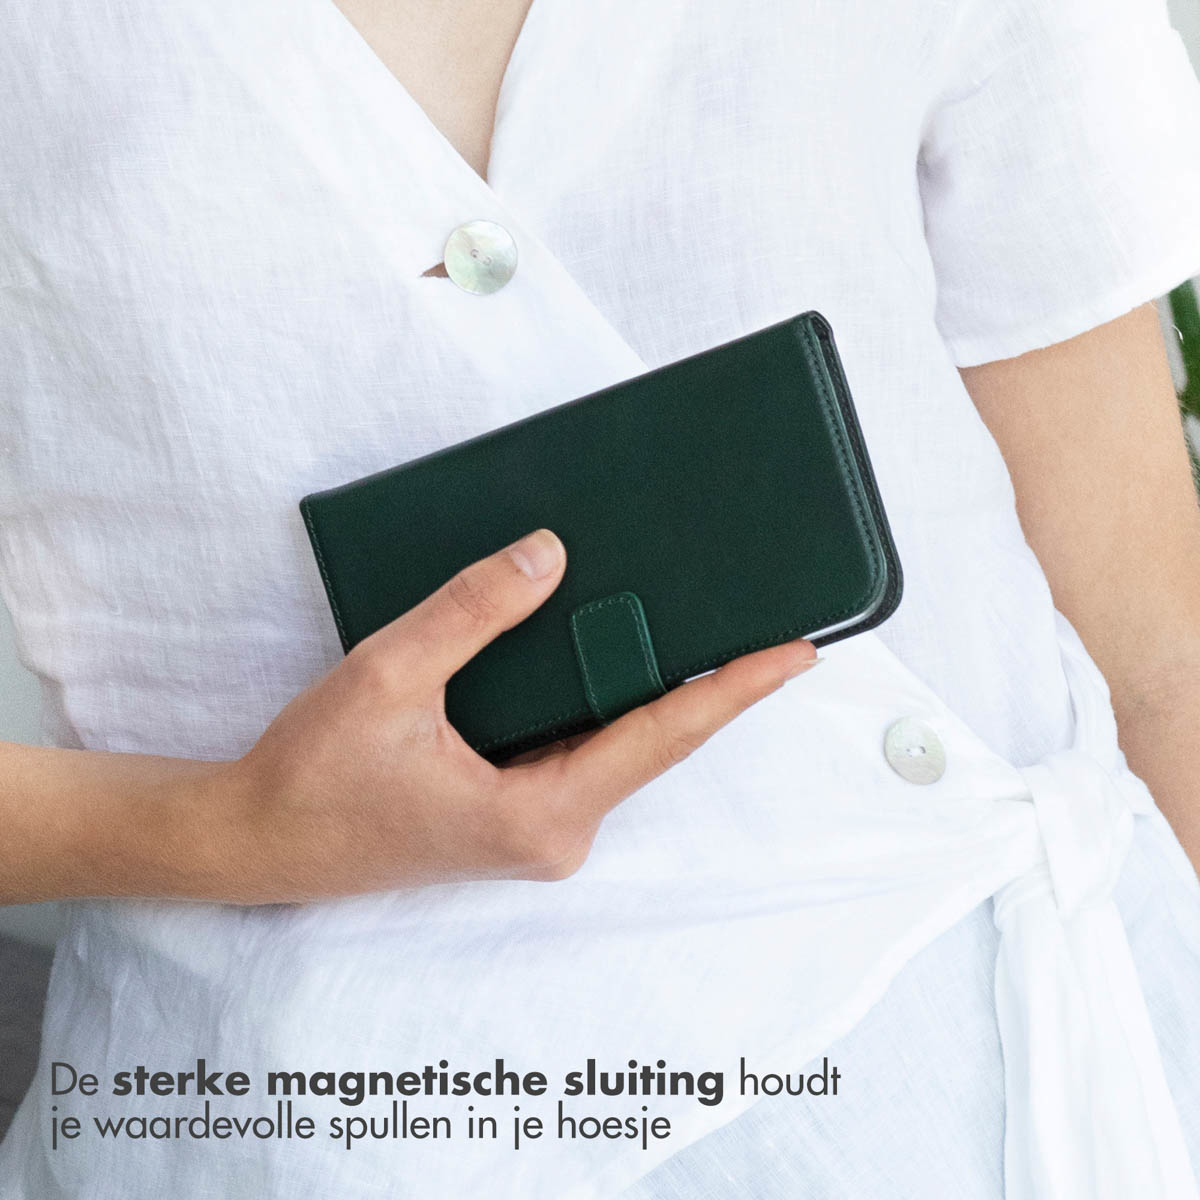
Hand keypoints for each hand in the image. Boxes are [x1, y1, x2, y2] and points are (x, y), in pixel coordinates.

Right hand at [225, 528, 819, 901]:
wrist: (256, 840)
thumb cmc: (313, 776)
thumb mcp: (388, 678)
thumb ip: (471, 613)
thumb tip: (546, 555)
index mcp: (539, 815)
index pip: (663, 738)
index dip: (734, 691)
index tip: (795, 652)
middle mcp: (553, 831)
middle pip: (650, 743)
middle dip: (704, 683)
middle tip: (754, 617)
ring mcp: (534, 828)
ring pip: (614, 745)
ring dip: (649, 690)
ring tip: (692, 624)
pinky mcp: (510, 815)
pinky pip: (577, 751)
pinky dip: (598, 703)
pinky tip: (602, 657)